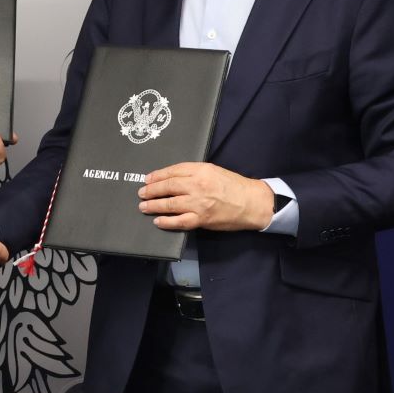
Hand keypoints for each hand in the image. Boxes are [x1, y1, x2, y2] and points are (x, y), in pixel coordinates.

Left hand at [137, 162, 275, 231]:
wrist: (251, 203)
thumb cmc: (234, 185)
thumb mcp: (214, 171)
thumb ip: (194, 172)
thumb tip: (172, 178)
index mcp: (201, 170)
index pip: (173, 171)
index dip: (158, 175)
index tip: (148, 179)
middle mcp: (197, 185)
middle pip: (168, 186)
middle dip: (152, 190)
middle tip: (141, 193)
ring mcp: (198, 203)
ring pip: (170, 204)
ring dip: (154, 205)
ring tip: (144, 207)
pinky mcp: (201, 219)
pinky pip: (179, 221)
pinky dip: (166, 222)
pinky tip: (158, 221)